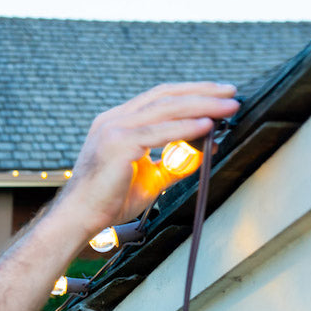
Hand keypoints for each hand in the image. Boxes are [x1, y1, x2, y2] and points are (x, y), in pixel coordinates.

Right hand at [55, 82, 239, 233]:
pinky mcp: (119, 145)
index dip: (190, 92)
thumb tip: (205, 151)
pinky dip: (187, 128)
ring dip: (201, 105)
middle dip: (202, 92)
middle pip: (164, 96)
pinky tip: (207, 126)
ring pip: (166, 108)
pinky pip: (160, 132)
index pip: (157, 98)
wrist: (79, 218)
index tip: (217, 93)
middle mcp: (113, 120)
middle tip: (231, 92)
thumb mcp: (148, 178)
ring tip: (228, 107)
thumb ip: (173, 162)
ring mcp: (114, 130)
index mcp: (115, 123)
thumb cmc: (108, 201)